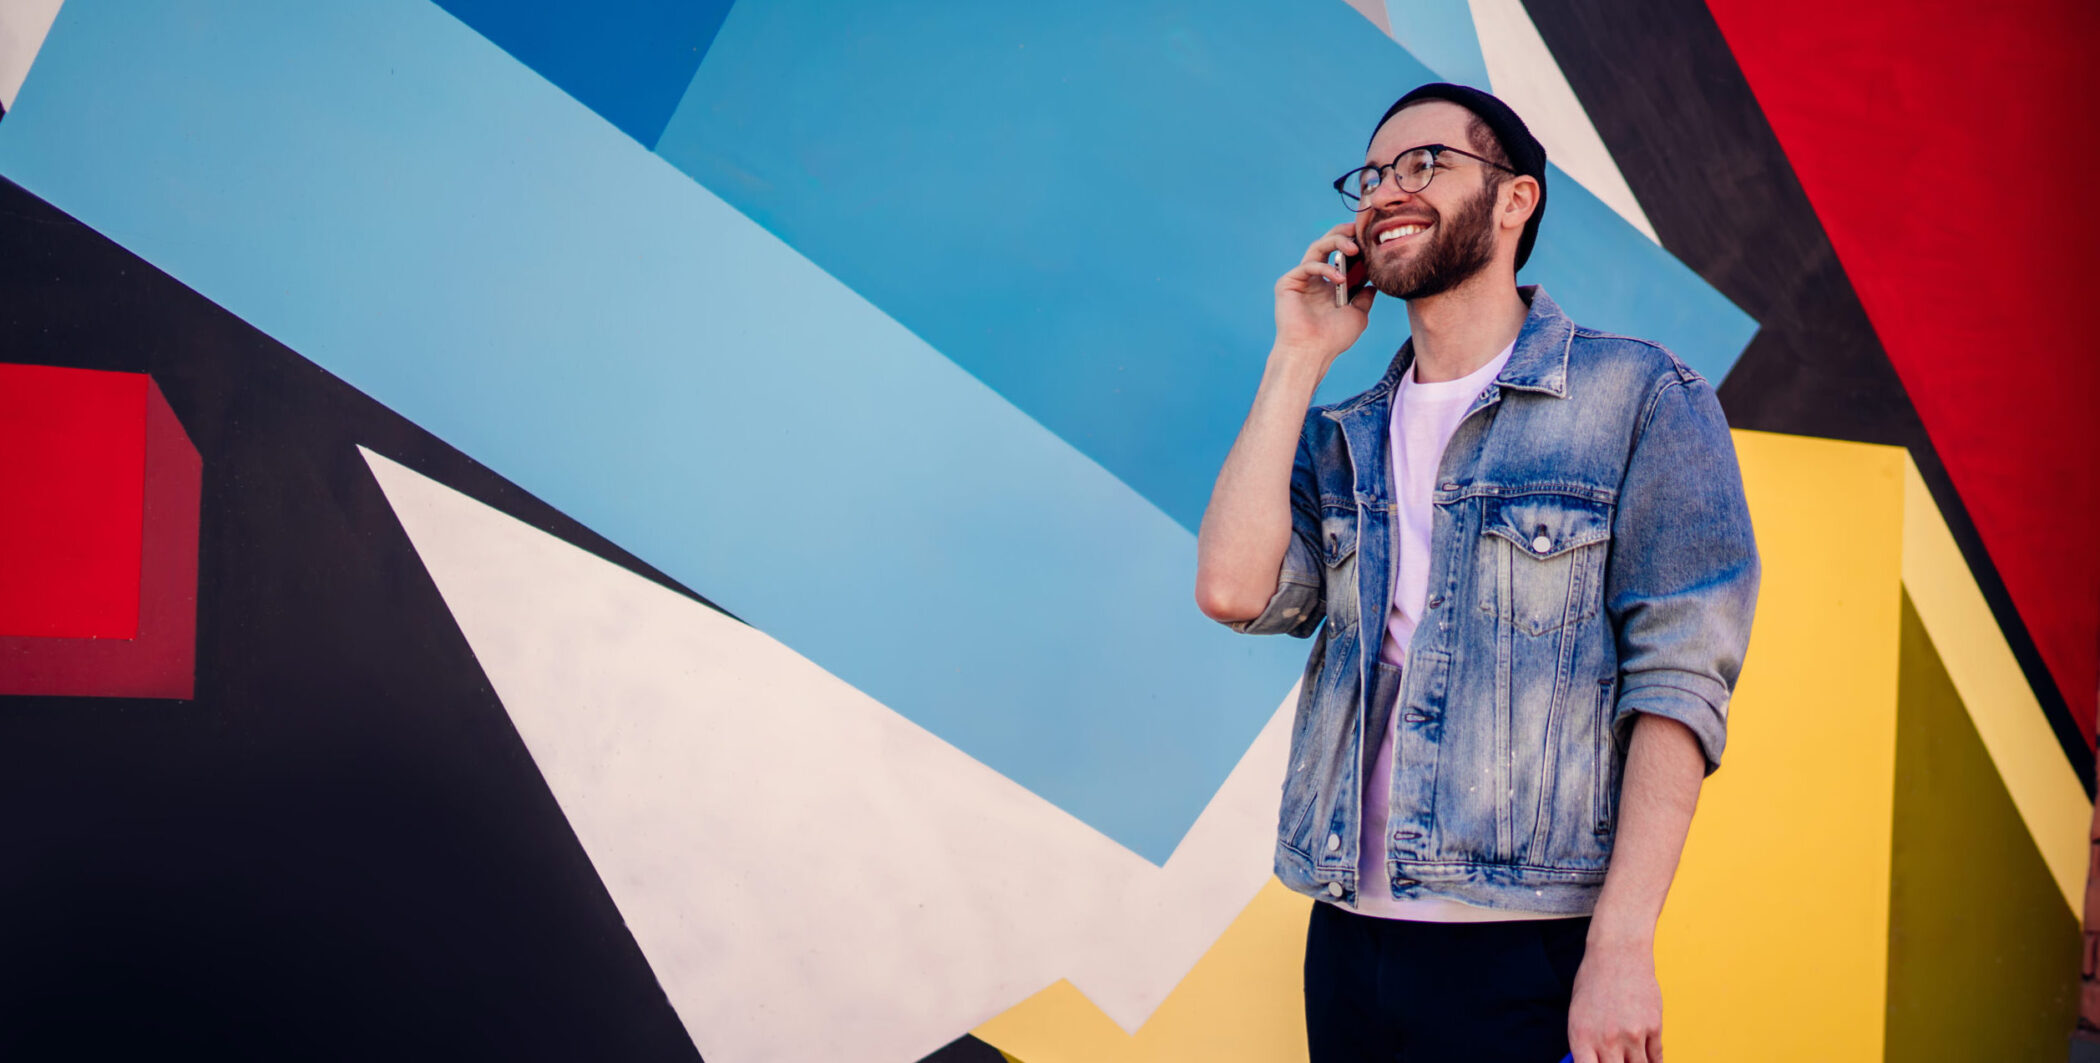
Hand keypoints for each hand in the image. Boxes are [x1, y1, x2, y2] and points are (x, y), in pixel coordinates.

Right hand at [1273, 221, 1374, 367]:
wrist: (1311, 352)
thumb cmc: (1333, 338)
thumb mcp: (1357, 315)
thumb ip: (1365, 297)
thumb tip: (1375, 285)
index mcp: (1329, 286)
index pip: (1343, 258)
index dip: (1357, 247)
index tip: (1372, 241)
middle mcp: (1314, 279)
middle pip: (1328, 245)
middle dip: (1344, 234)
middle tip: (1359, 230)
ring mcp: (1301, 280)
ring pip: (1317, 247)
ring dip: (1336, 242)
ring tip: (1354, 248)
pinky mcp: (1288, 283)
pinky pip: (1308, 265)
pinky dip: (1325, 268)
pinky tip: (1339, 279)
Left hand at [1568, 938, 1663, 1062]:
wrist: (1618, 954)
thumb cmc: (1594, 982)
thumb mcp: (1578, 1013)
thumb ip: (1584, 1044)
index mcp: (1581, 1037)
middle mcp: (1607, 1039)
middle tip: (1618, 1061)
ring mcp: (1632, 1035)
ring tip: (1632, 1058)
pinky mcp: (1654, 1027)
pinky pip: (1656, 1057)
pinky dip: (1653, 1061)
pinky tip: (1648, 1058)